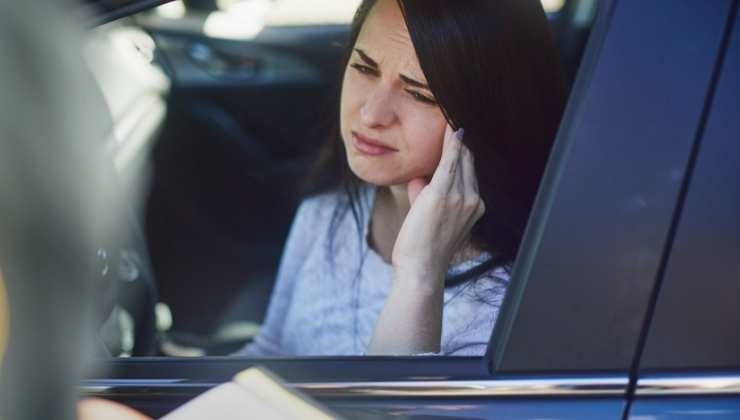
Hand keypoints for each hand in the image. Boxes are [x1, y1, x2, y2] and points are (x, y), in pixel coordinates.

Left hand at [392, 125, 484, 283]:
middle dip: (460, 143)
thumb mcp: (430, 219)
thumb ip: (426, 196)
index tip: (457, 134)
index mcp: (474, 206)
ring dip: (454, 139)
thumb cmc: (422, 249)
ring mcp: (460, 197)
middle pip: (468, 162)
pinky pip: (450, 161)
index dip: (463, 152)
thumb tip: (420, 179)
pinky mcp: (442, 194)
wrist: (421, 269)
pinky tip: (451, 127)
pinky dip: (451, 142)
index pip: (470, 171)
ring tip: (449, 118)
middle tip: (451, 119)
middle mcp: (472, 200)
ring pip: (460, 159)